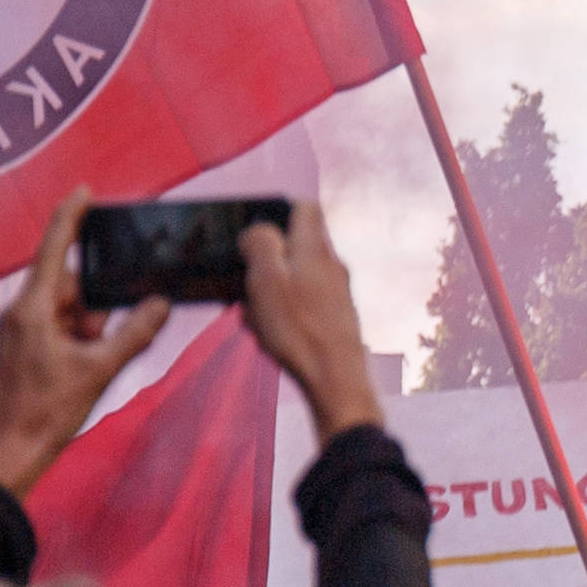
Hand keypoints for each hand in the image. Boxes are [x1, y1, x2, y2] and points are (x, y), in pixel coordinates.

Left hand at [0, 193, 172, 497]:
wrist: (11, 455)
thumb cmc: (47, 413)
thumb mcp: (99, 370)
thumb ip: (133, 333)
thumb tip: (159, 303)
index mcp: (31, 308)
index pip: (53, 247)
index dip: (71, 216)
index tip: (86, 191)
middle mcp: (18, 313)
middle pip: (68, 285)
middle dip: (96, 304)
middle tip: (110, 336)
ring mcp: (17, 331)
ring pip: (65, 310)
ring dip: (89, 327)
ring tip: (98, 361)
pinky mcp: (20, 349)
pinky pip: (57, 328)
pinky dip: (78, 340)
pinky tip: (91, 365)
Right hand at [241, 206, 383, 442]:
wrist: (336, 378)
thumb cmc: (298, 329)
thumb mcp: (267, 279)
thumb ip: (261, 244)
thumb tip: (258, 229)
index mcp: (314, 247)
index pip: (304, 207)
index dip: (279, 212)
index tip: (256, 234)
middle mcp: (331, 264)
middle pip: (297, 246)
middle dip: (269, 262)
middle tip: (250, 284)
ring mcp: (337, 290)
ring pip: (297, 277)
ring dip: (273, 292)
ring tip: (258, 316)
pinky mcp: (336, 316)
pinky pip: (303, 304)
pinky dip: (284, 313)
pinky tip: (272, 334)